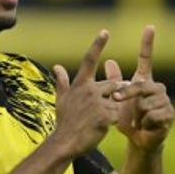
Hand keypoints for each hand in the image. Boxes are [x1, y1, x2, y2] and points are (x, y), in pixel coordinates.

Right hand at [52, 31, 119, 157]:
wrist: (65, 142)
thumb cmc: (64, 122)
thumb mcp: (61, 100)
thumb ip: (62, 82)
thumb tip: (57, 66)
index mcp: (80, 84)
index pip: (89, 60)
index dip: (98, 45)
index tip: (105, 31)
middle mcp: (89, 90)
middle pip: (113, 84)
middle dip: (115, 93)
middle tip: (105, 108)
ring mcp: (97, 102)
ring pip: (117, 99)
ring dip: (114, 109)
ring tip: (100, 120)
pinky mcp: (105, 115)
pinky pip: (118, 113)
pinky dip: (114, 120)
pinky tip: (103, 127)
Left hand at [104, 25, 173, 151]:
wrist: (139, 140)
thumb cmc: (129, 120)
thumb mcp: (117, 102)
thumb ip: (114, 83)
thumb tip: (108, 61)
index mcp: (144, 81)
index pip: (146, 59)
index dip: (147, 43)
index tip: (149, 26)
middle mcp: (157, 88)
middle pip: (140, 85)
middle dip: (127, 95)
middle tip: (117, 101)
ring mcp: (165, 100)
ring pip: (145, 103)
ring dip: (137, 115)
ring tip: (139, 120)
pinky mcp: (169, 114)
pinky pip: (152, 115)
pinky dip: (145, 123)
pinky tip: (147, 126)